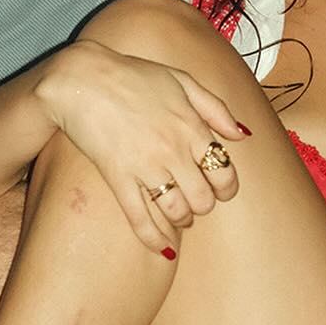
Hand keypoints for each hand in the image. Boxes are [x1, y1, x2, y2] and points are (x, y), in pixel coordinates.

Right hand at [35, 40, 249, 253]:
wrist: (82, 78)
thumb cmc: (132, 75)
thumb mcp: (181, 80)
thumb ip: (216, 108)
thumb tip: (243, 135)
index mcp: (192, 126)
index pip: (224, 170)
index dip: (227, 187)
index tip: (222, 191)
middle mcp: (173, 150)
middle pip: (203, 197)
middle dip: (204, 205)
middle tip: (197, 203)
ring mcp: (145, 166)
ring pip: (176, 210)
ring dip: (182, 219)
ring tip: (180, 216)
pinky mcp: (118, 177)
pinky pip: (140, 217)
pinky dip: (154, 238)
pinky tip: (163, 249)